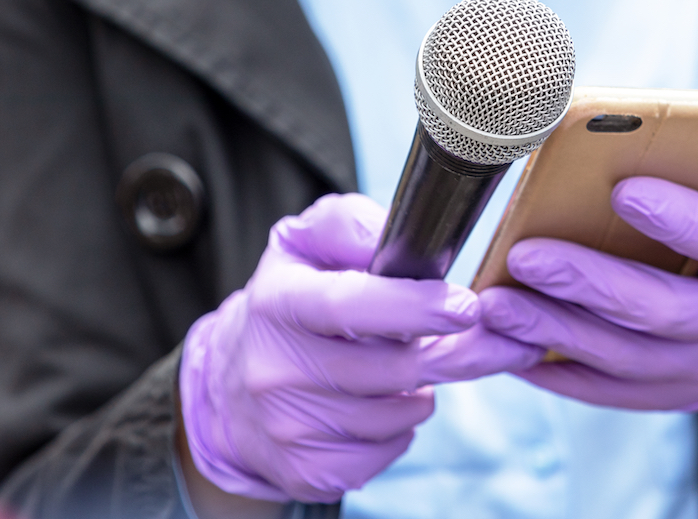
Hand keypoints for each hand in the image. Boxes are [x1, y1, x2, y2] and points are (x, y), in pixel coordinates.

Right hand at [179, 193, 542, 503]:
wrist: (231, 385)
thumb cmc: (291, 298)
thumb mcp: (306, 243)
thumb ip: (349, 225)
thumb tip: (398, 239)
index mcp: (278, 302)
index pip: (349, 305)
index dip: (413, 306)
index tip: (466, 307)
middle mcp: (274, 369)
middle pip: (390, 369)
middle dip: (439, 352)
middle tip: (453, 336)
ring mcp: (287, 427)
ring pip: (397, 415)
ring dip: (419, 389)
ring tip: (400, 367)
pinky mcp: (304, 471)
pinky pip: (386, 453)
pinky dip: (398, 429)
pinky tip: (379, 405)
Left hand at [478, 38, 697, 423]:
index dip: (681, 221)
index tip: (623, 189)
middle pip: (665, 314)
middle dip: (591, 285)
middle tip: (526, 253)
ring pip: (631, 362)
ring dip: (559, 335)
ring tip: (499, 303)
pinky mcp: (687, 391)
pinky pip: (619, 394)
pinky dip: (564, 377)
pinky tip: (512, 350)